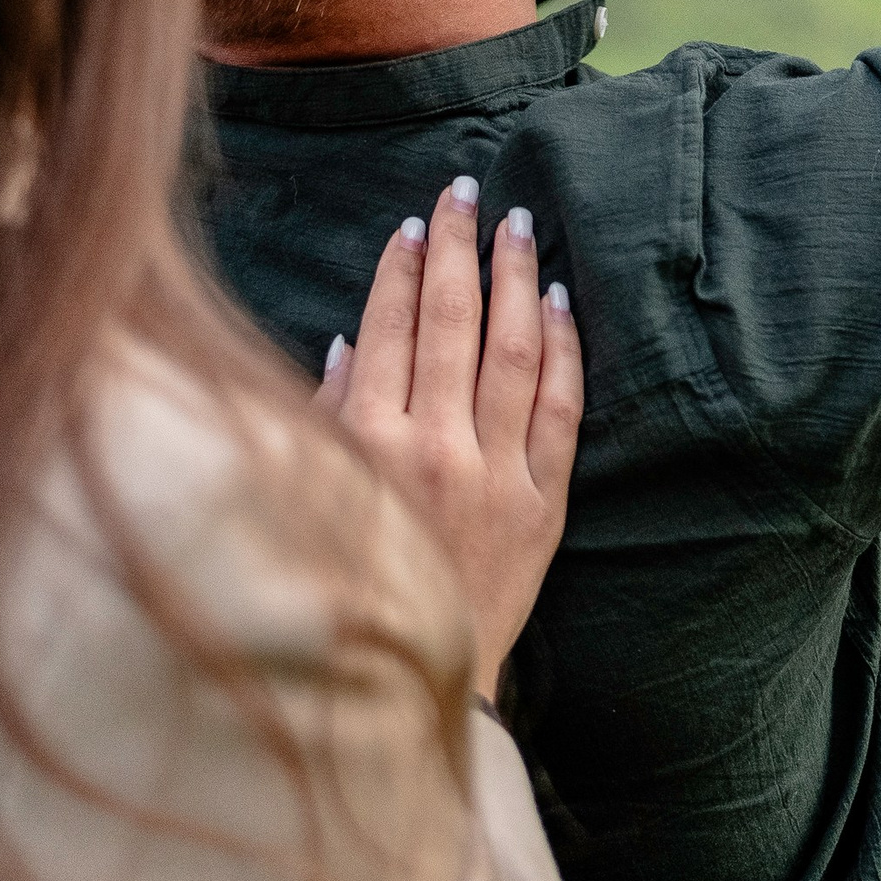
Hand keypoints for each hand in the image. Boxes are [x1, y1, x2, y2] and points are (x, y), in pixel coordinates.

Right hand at [320, 178, 581, 698]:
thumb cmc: (353, 590)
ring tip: (516, 224)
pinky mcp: (543, 503)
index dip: (400, 268)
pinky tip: (555, 300)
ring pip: (511, 349)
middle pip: (449, 321)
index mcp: (366, 447)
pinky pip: (560, 408)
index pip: (387, 328)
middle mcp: (432, 450)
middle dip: (457, 247)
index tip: (412, 224)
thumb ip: (329, 418)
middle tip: (465, 190)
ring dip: (512, 276)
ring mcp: (494, 474)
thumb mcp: (320, 500)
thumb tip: (350, 340)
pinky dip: (561, 347)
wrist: (415, 690)